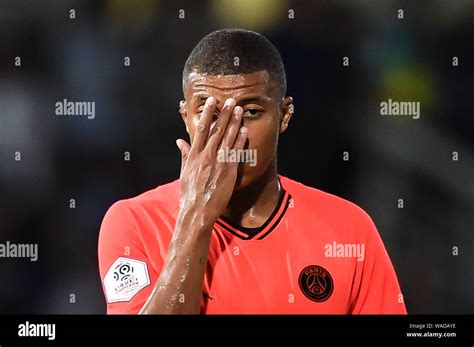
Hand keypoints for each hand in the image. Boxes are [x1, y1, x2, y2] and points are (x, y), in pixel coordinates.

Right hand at [175, 97, 246, 224]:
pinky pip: (236, 152)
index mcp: (194, 155)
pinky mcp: (229, 171)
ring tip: (239, 110)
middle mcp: (206, 156)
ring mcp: (218, 163)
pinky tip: (245, 130)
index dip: (207, 114)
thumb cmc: (189, 193)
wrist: (198, 210)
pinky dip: (240, 140)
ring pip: (227, 138)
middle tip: (230, 100)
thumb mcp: (184, 172)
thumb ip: (185, 154)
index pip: (201, 129)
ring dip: (234, 123)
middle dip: (224, 114)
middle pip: (216, 130)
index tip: (211, 102)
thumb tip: (180, 141)